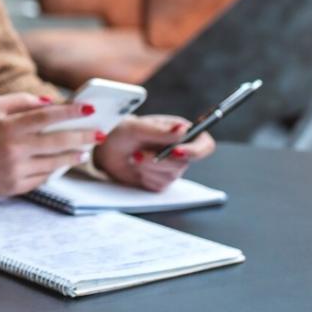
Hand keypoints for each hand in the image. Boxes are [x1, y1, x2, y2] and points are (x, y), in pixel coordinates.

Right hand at [0, 93, 100, 196]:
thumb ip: (20, 101)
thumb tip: (50, 103)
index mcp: (7, 127)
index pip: (45, 117)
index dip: (69, 112)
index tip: (89, 108)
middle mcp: (13, 149)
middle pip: (57, 141)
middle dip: (82, 136)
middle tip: (99, 133)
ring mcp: (15, 169)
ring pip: (55, 162)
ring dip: (73, 156)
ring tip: (84, 150)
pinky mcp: (16, 186)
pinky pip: (43, 177)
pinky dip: (55, 169)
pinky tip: (62, 163)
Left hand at [94, 115, 214, 190]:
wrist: (106, 151)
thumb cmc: (121, 134)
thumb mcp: (136, 127)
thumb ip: (159, 130)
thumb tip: (182, 130)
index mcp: (180, 132)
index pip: (204, 144)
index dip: (196, 150)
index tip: (177, 151)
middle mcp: (180, 149)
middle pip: (185, 163)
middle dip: (159, 160)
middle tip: (138, 154)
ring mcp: (172, 167)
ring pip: (171, 175)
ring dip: (148, 168)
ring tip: (134, 157)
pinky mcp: (161, 181)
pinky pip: (160, 185)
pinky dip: (145, 178)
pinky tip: (136, 168)